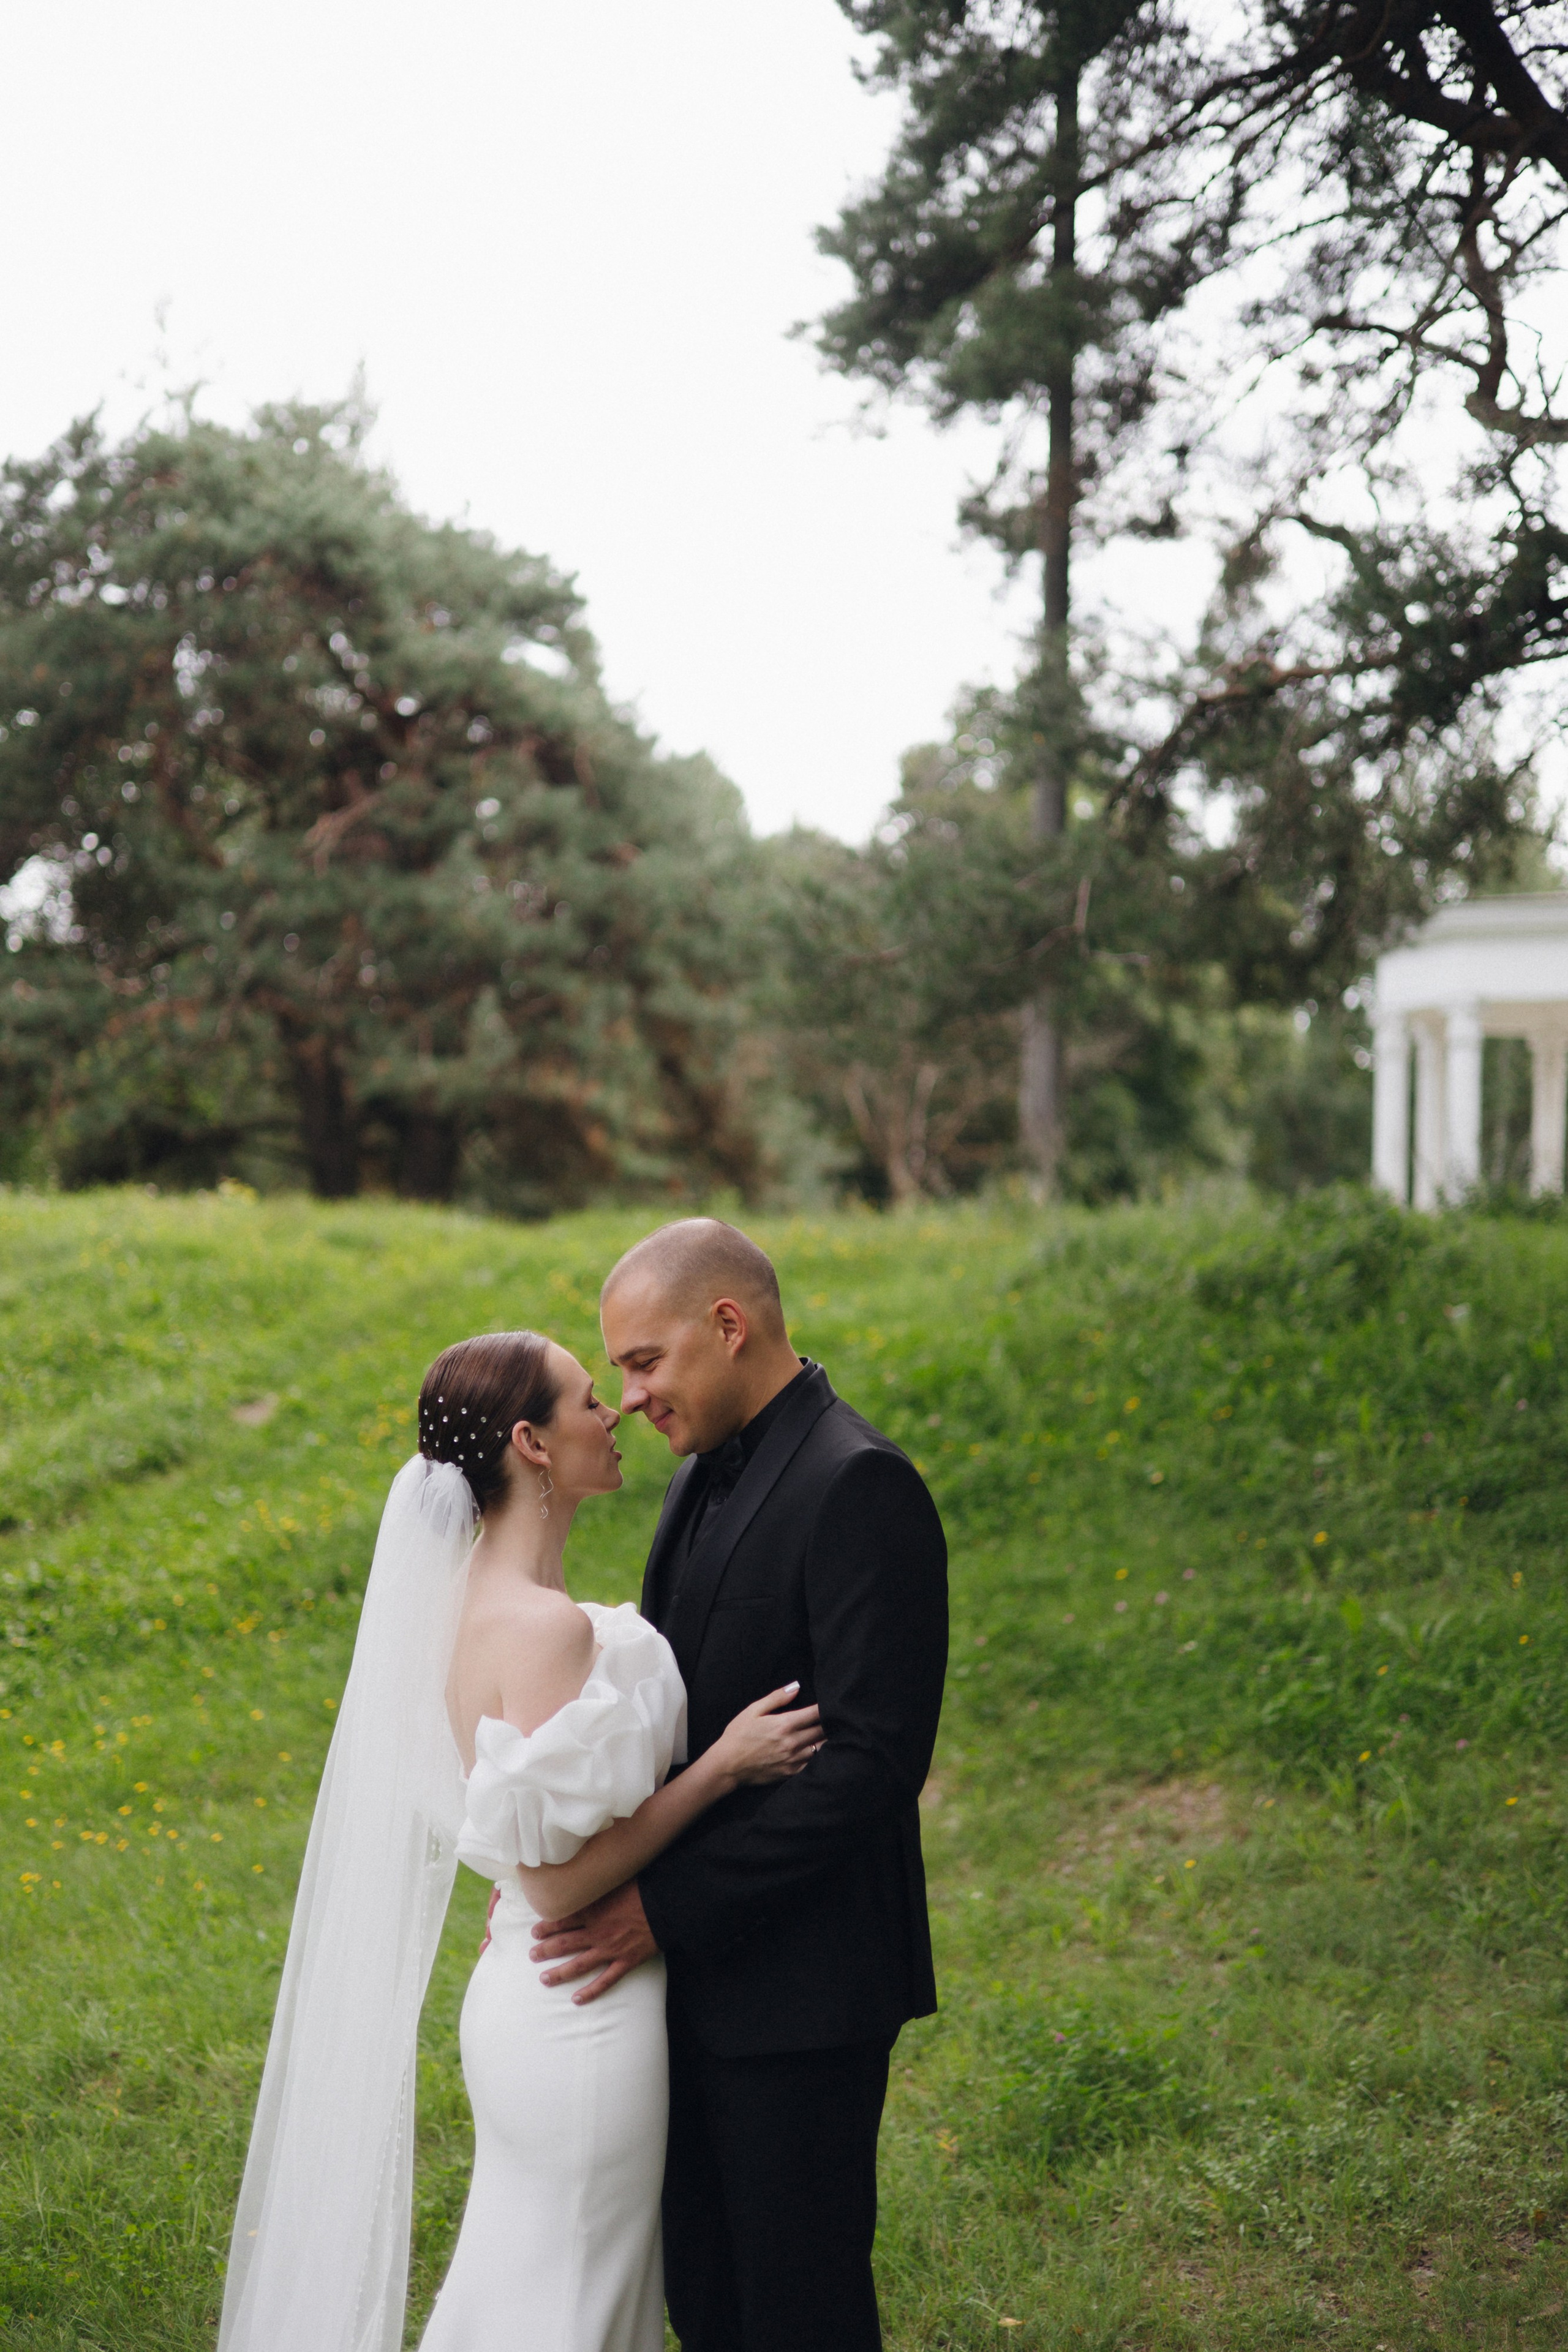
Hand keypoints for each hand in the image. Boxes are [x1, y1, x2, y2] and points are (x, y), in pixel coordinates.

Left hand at [530, 1879, 658, 2003]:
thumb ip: (598, 1884)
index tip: (534, 1931)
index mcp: (594, 1911)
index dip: (547, 1926)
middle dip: (546, 1950)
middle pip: (565, 1943)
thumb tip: (585, 1875)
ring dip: (560, 1973)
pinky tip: (577, 1999)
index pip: (563, 1920)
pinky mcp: (625, 1961)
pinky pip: (605, 1981)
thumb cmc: (643, 1889)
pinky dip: (591, 1992)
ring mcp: (610, 1949)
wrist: (667, 1905)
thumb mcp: (616, 1881)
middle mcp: (598, 1932)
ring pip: (579, 1965)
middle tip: (532, 1955)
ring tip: (544, 1979)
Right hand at [710, 1682, 822, 1788]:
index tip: (830, 1704)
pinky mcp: (790, 1773)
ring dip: (826, 1739)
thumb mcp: (753, 1710)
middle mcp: (792, 1743)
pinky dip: (818, 1756)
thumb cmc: (738, 1735)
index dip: (825, 1707)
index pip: (815, 1714)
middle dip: (829, 1722)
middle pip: (822, 1731)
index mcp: (784, 1724)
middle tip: (834, 1717)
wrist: (727, 1765)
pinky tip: (818, 1750)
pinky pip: (812, 1764)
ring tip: (830, 1732)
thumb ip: (777, 1698)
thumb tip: (796, 1687)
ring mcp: (792, 1760)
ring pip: (821, 1748)